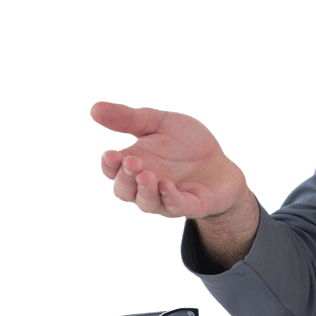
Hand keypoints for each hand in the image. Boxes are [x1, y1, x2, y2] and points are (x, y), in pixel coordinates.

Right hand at [91, 101, 249, 219]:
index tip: (111, 154)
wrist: (220, 159)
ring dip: (145, 191)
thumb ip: (130, 119)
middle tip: (132, 162)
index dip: (109, 165)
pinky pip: (177, 207)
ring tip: (146, 176)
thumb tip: (94, 108)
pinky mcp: (192, 204)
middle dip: (125, 178)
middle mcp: (147, 186)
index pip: (113, 171)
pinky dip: (170, 198)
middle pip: (125, 191)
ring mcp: (167, 198)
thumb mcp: (160, 123)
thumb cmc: (186, 142)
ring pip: (147, 203)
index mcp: (135, 165)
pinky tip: (167, 185)